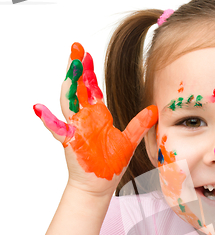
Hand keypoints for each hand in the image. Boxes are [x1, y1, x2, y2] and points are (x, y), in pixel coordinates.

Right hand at [34, 43, 157, 194]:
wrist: (100, 185)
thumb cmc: (111, 164)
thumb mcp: (129, 141)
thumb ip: (140, 124)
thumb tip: (154, 109)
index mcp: (97, 116)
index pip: (91, 88)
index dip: (89, 72)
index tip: (87, 54)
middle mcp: (84, 118)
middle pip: (77, 88)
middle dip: (77, 69)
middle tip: (76, 49)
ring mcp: (75, 128)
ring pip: (68, 102)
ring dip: (68, 85)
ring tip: (70, 69)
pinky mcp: (70, 142)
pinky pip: (57, 129)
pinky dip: (48, 120)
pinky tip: (40, 109)